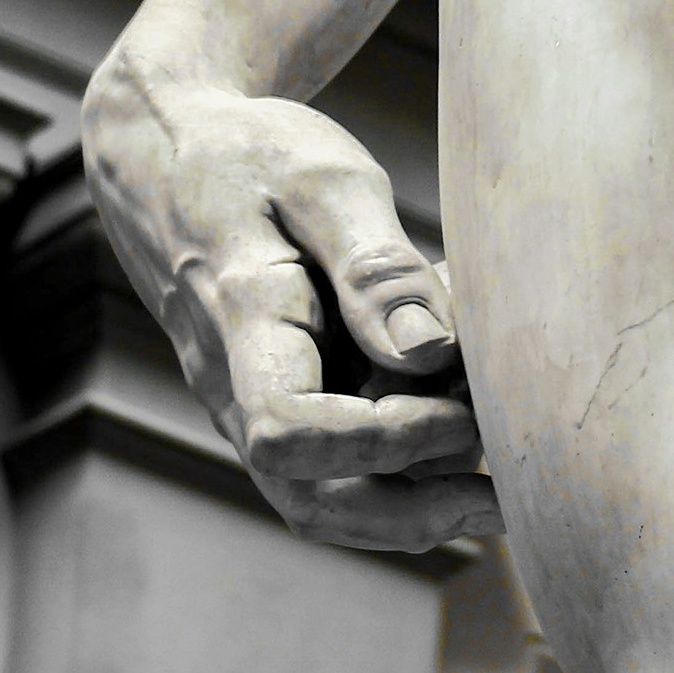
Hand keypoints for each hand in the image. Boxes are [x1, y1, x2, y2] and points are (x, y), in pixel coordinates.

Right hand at [81, 58, 502, 551]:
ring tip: (500, 475)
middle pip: (307, 499)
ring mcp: (249, 401)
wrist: (167, 159)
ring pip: (322, 497)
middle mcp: (234, 383)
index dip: (380, 444)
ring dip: (412, 505)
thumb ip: (375, 267)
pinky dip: (400, 468)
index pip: (288, 432)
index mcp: (242, 317)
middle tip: (506, 501)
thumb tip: (432, 354)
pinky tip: (462, 425)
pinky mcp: (277, 401)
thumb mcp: (322, 180)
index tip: (459, 411)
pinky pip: (331, 465)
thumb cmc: (251, 156)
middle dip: (411, 515)